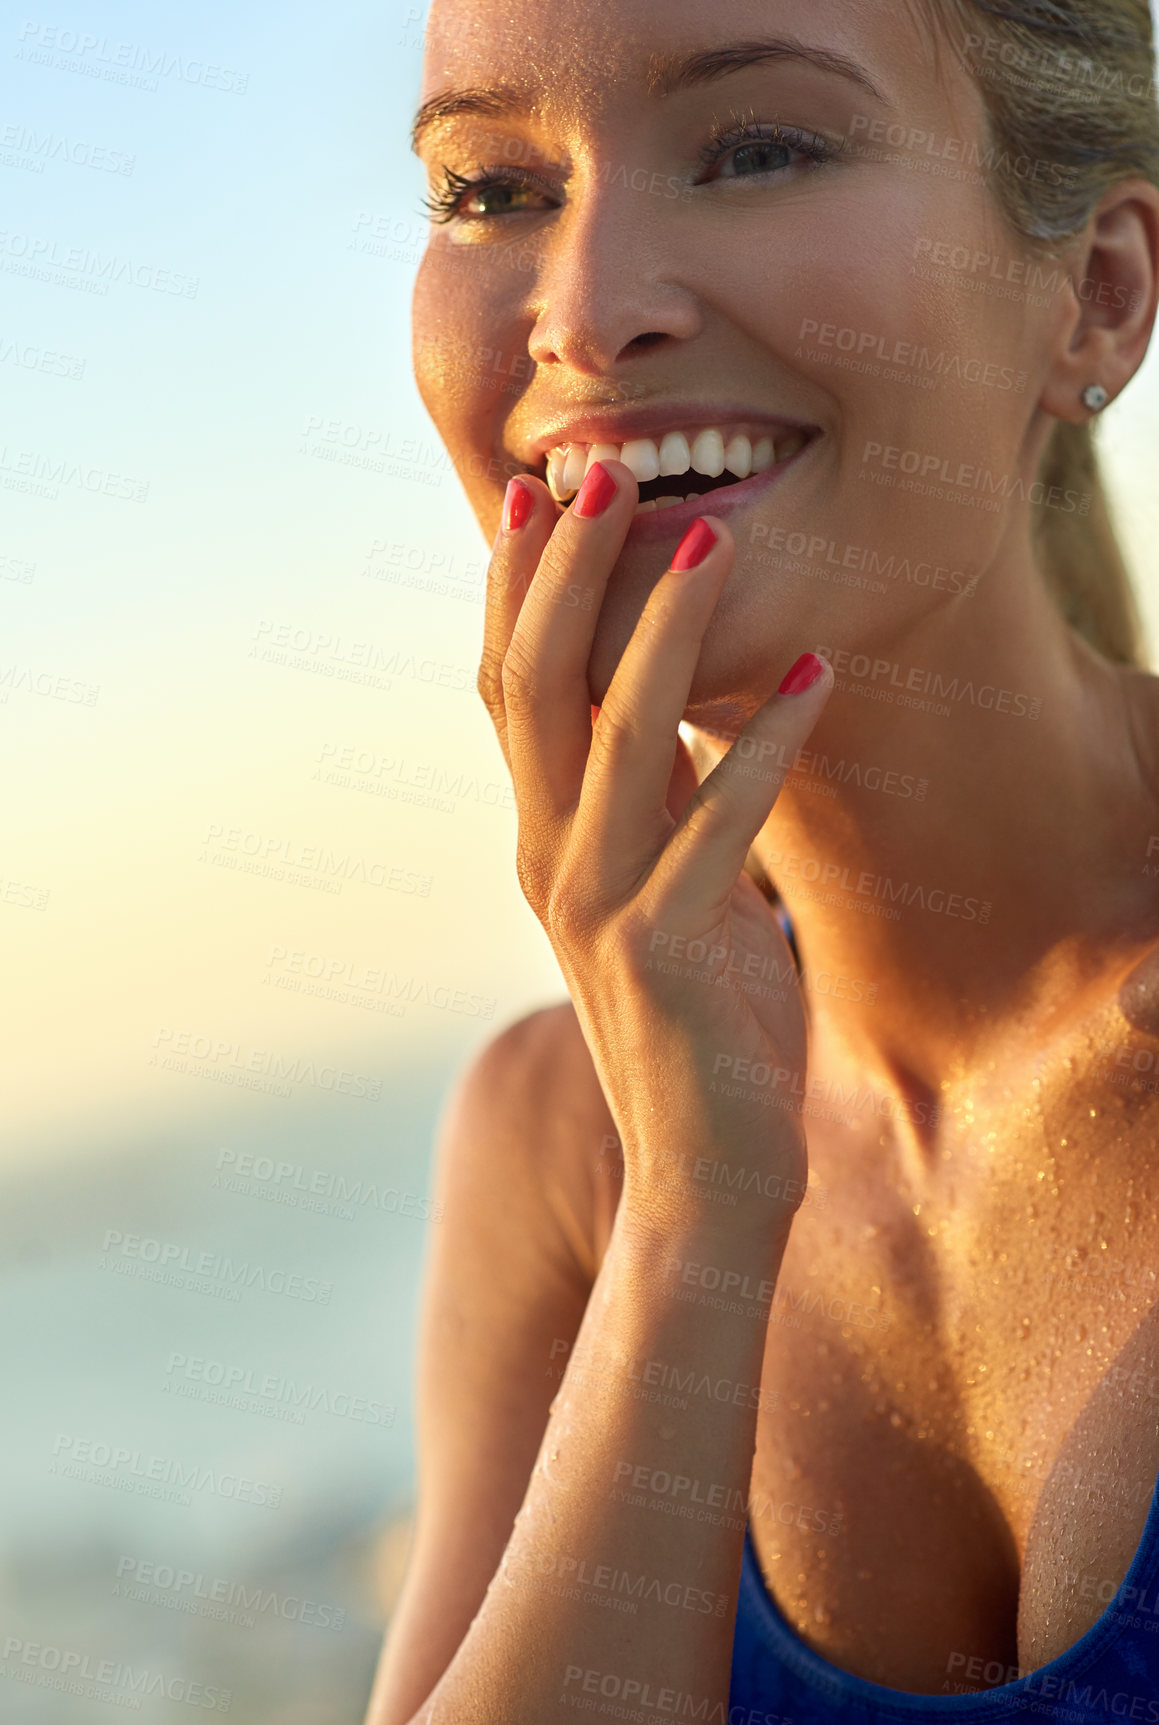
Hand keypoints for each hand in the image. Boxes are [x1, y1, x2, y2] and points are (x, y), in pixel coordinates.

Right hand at [477, 460, 833, 1231]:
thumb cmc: (697, 1014)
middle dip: (566, 574)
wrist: (702, 1166)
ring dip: (664, 630)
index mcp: (541, 837)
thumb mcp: (660, 883)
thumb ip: (651, 798)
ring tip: (713, 535)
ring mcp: (596, 907)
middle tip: (602, 469)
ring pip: (616, 740)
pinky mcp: (664, 951)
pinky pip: (718, 827)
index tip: (539, 489)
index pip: (510, 688)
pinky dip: (767, 746)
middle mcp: (547, 860)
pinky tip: (818, 677)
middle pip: (536, 690)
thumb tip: (669, 695)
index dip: (517, 588)